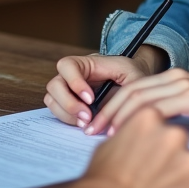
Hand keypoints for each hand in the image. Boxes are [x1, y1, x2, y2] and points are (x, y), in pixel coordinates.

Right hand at [0, 108, 188, 187]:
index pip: (164, 120)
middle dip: (164, 160)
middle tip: (145, 177)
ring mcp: (185, 160)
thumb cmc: (95, 179)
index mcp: (148, 118)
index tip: (145, 156)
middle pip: (178, 143)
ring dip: (174, 177)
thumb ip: (123, 129)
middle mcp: (171, 134)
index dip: (153, 142)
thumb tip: (123, 123)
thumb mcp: (106, 143)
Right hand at [44, 46, 165, 127]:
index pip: (68, 65)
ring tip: (87, 123)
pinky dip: (67, 119)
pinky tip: (85, 124)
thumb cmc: (133, 76)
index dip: (74, 82)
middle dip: (69, 103)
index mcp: (87, 63)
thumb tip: (118, 110)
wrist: (134, 85)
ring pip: (52, 99)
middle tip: (87, 117)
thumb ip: (129, 88)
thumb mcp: (135, 76)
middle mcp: (73, 75)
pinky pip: (57, 111)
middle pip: (55, 84)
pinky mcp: (69, 104)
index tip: (91, 99)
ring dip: (66, 113)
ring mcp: (68, 90)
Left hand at [86, 68, 188, 138]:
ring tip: (103, 135)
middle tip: (90, 131)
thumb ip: (168, 112)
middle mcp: (175, 76)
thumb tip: (140, 129)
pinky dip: (139, 121)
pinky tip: (129, 135)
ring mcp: (183, 85)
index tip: (96, 125)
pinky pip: (158, 108)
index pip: (131, 88)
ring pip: (139, 99)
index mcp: (172, 77)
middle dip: (106, 111)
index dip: (109, 106)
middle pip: (129, 91)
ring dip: (117, 117)